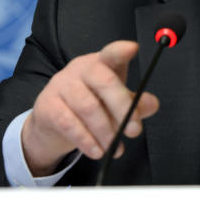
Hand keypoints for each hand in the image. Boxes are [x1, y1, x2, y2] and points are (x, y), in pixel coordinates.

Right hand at [21, 40, 158, 175]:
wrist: (53, 122)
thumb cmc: (90, 104)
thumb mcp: (115, 102)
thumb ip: (135, 102)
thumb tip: (152, 104)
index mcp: (101, 63)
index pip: (111, 53)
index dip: (120, 50)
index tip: (132, 48)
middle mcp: (80, 69)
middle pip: (104, 81)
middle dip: (123, 108)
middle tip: (134, 131)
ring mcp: (61, 85)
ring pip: (88, 107)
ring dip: (106, 132)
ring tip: (115, 148)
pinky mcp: (47, 105)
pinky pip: (69, 123)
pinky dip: (86, 141)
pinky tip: (97, 151)